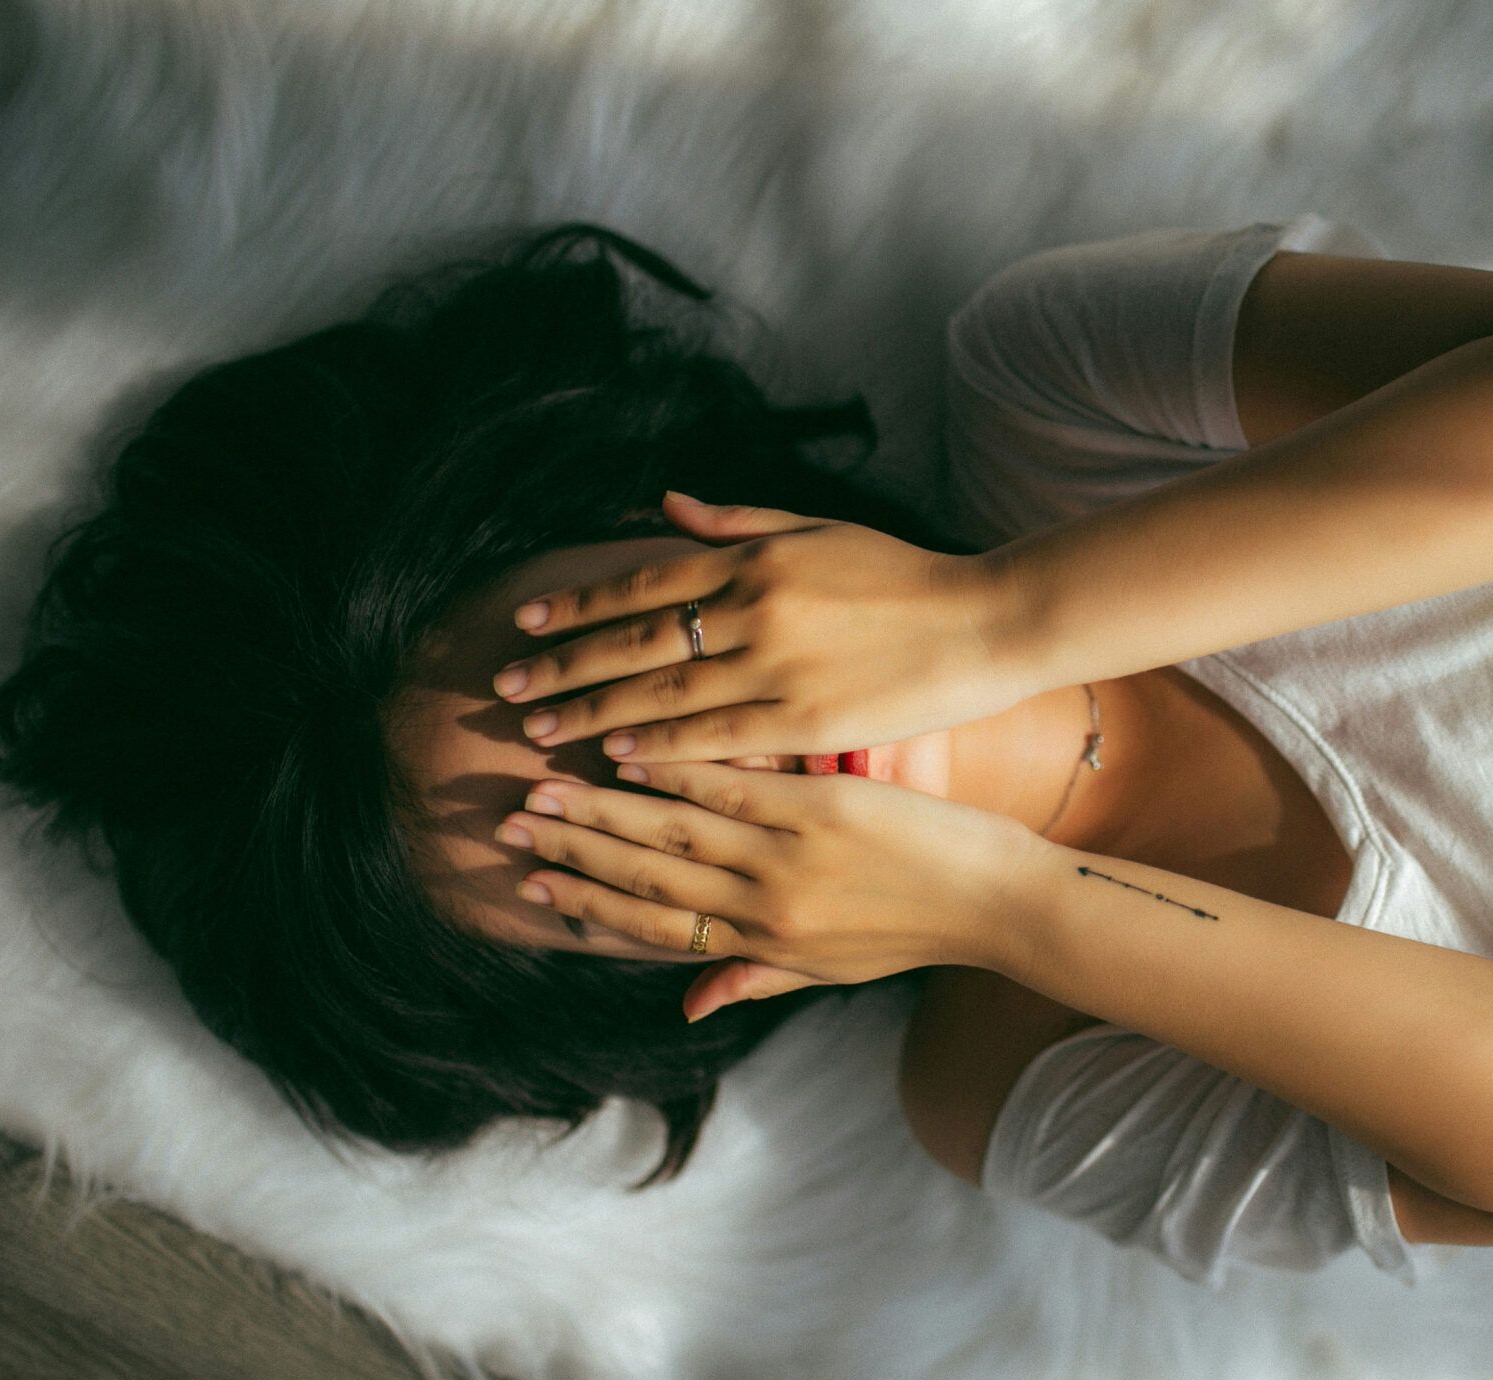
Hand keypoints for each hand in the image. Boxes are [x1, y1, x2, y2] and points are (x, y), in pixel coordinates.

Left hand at [495, 491, 1041, 763]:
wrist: (986, 621)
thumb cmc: (902, 574)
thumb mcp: (818, 530)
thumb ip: (736, 524)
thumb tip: (663, 507)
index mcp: (757, 559)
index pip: (645, 581)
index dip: (582, 603)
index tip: (529, 619)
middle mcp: (758, 609)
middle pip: (639, 642)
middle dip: (567, 666)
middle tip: (507, 688)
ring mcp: (780, 669)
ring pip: (665, 696)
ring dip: (597, 714)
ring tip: (543, 732)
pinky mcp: (808, 722)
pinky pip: (718, 738)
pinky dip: (662, 749)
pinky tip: (619, 759)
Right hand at [499, 758, 1041, 1019]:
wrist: (997, 904)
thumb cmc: (919, 930)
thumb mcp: (832, 971)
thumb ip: (756, 979)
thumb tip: (689, 1007)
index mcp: (762, 945)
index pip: (655, 926)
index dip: (588, 903)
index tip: (535, 884)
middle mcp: (764, 908)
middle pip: (646, 878)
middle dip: (573, 852)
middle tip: (508, 826)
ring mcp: (788, 858)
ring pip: (674, 833)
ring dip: (603, 810)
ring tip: (546, 786)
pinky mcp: (821, 812)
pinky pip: (733, 788)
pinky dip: (680, 769)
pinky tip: (634, 746)